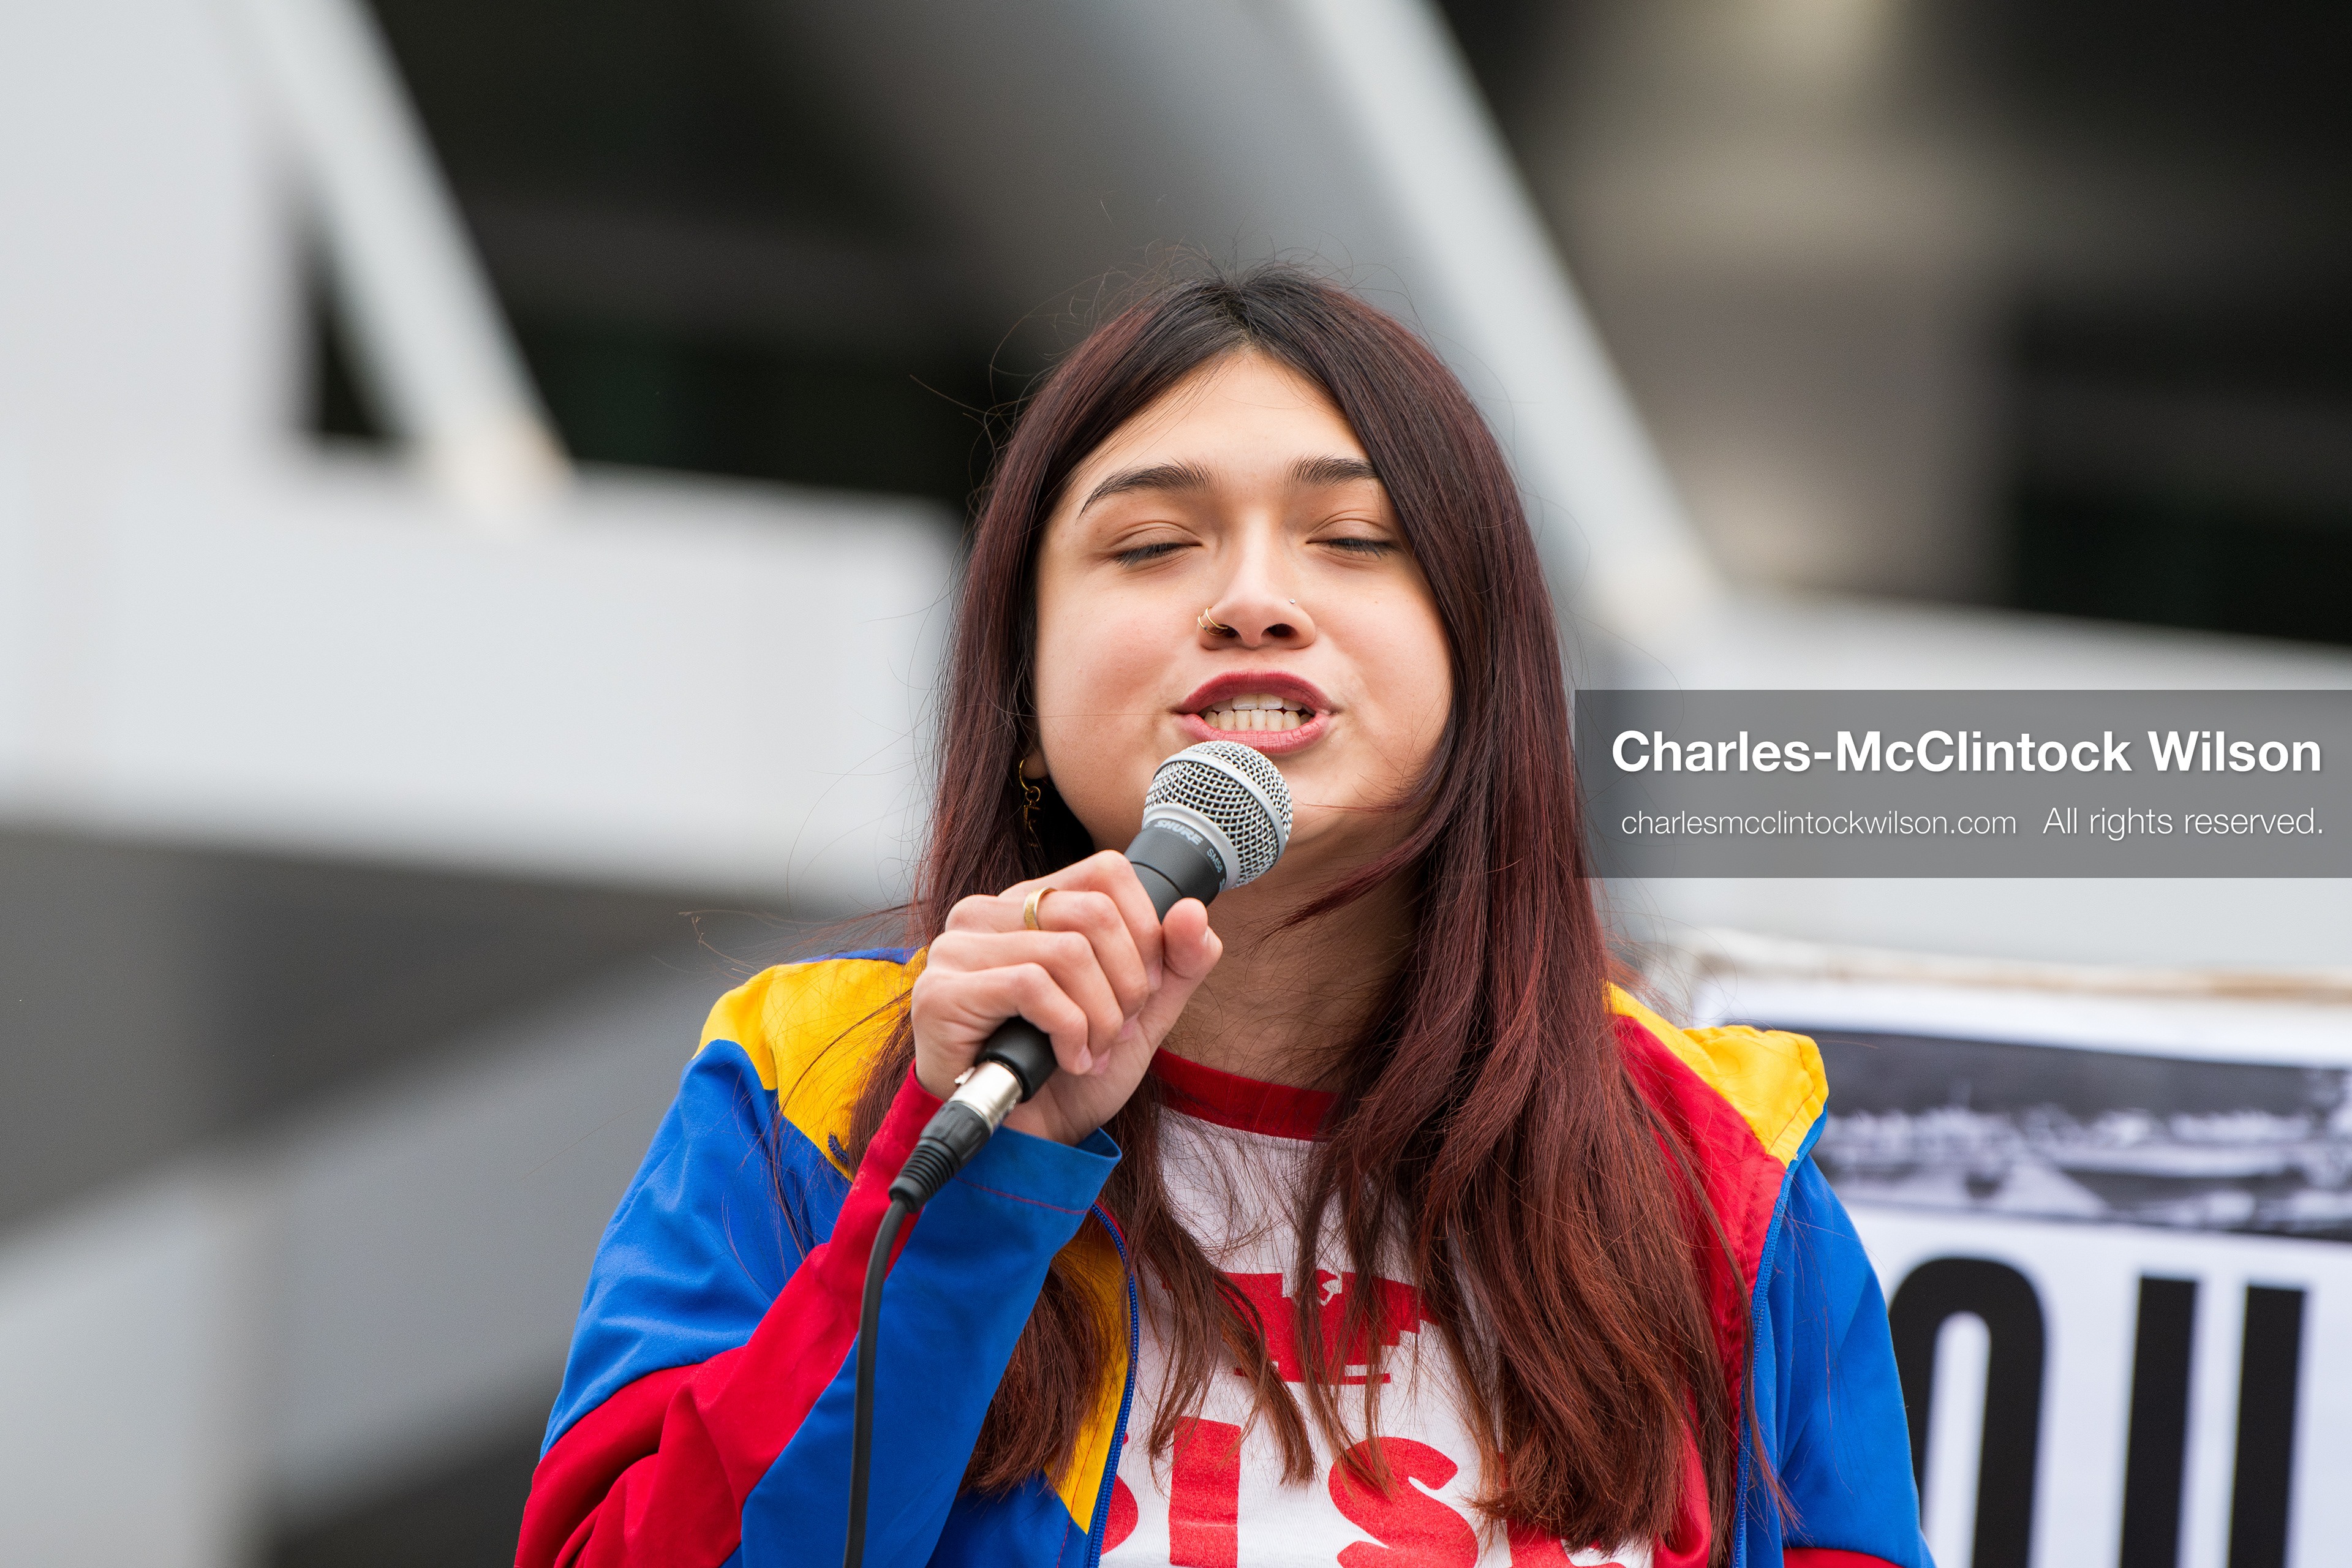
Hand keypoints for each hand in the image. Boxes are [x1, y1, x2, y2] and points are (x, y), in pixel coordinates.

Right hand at [907, 849, 1221, 1144]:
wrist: (1032, 1142)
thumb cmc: (1075, 1072)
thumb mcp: (1144, 1013)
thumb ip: (1178, 961)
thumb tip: (1192, 909)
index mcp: (1031, 904)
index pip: (1106, 871)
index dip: (1144, 930)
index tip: (1145, 988)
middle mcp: (987, 914)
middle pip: (1093, 912)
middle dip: (1127, 984)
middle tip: (1118, 1032)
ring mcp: (957, 950)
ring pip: (1067, 951)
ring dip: (1098, 1018)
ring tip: (1091, 1053)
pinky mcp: (943, 993)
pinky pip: (1032, 985)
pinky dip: (1067, 1031)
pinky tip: (1064, 1060)